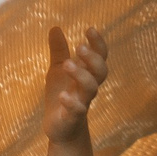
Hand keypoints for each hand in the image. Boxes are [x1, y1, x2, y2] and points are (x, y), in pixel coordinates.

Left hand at [43, 25, 107, 143]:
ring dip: (81, 75)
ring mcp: (82, 103)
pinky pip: (76, 110)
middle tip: (79, 47)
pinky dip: (71, 102)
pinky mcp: (72, 118)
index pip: (100, 57)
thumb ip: (59, 51)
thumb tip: (55, 27)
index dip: (98, 44)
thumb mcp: (57, 70)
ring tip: (68, 64)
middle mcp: (88, 88)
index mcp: (87, 74)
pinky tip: (62, 95)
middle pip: (101, 72)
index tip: (90, 29)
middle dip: (93, 59)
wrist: (60, 128)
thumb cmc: (62, 95)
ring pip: (91, 89)